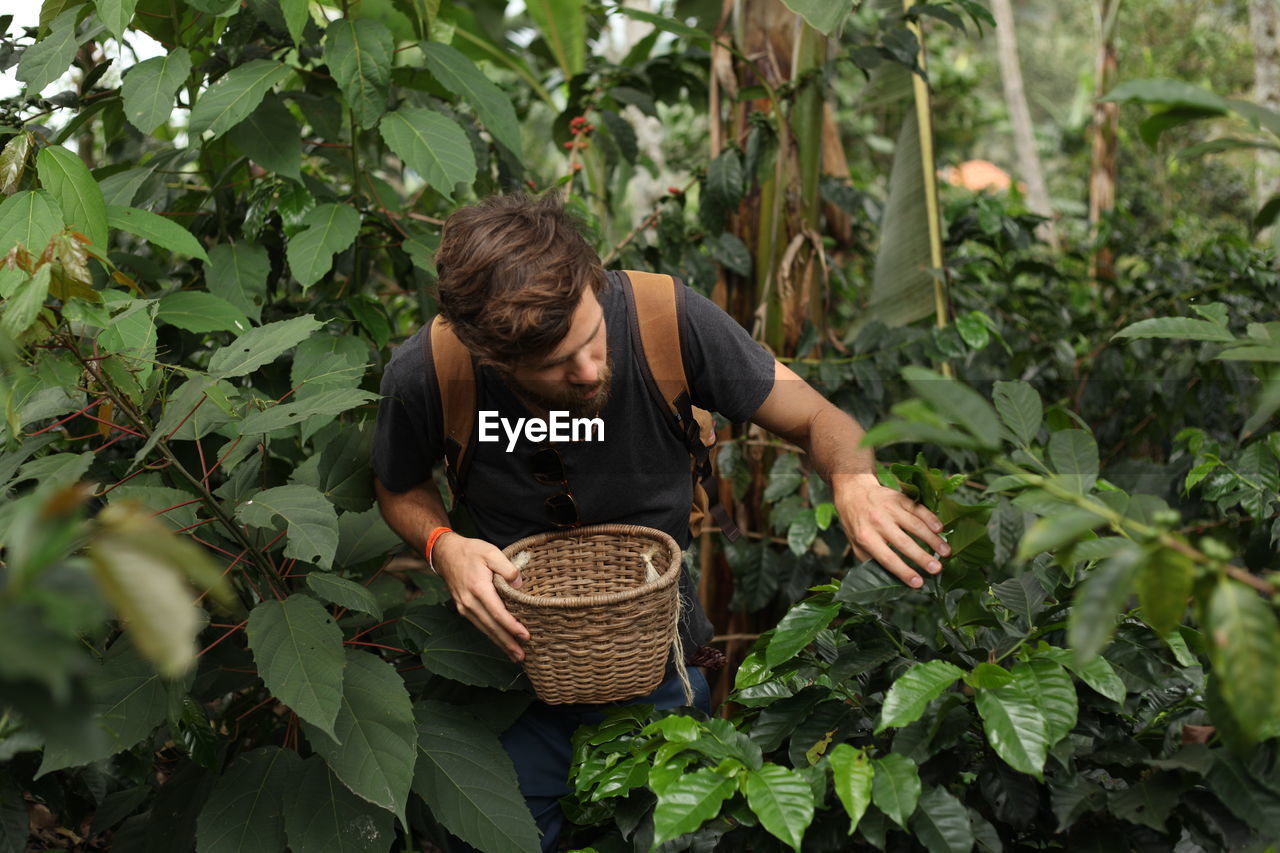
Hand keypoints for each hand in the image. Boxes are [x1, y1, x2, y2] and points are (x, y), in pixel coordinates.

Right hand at [431, 533, 529, 661]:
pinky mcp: (463, 609)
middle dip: (507, 643)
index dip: (512, 627)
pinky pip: (479, 625)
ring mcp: (465, 607)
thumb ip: (507, 568)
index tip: (525, 636)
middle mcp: (470, 602)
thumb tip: (520, 584)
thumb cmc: (471, 551)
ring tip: (514, 656)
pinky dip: (490, 635)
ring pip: (484, 629)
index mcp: (479, 588)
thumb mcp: (491, 552)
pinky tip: (500, 642)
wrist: (445, 553)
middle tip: (521, 657)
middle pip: (491, 627)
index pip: (498, 613)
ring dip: (499, 643)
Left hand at [836, 473, 950, 587]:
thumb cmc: (857, 522)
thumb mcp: (855, 543)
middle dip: (922, 557)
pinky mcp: (900, 498)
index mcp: (865, 536)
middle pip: (903, 542)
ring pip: (914, 525)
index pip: (886, 558)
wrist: (854, 491)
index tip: (918, 583)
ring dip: (932, 539)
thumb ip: (870, 560)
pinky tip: (940, 529)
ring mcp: (890, 509)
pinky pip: (918, 509)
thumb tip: (889, 579)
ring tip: (945, 552)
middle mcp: (878, 522)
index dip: (903, 571)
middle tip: (937, 569)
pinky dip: (930, 518)